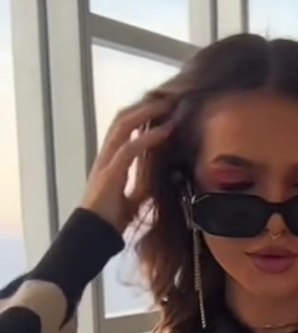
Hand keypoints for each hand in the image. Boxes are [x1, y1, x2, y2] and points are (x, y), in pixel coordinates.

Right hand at [81, 96, 174, 233]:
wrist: (94, 235)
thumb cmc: (111, 219)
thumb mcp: (135, 198)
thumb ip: (145, 185)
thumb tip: (165, 177)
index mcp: (112, 159)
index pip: (125, 127)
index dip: (142, 114)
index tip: (163, 106)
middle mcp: (107, 155)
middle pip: (123, 119)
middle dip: (145, 105)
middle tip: (169, 97)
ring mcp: (106, 161)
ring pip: (124, 126)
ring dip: (147, 113)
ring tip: (168, 105)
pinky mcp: (110, 173)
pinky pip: (130, 149)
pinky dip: (149, 137)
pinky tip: (166, 130)